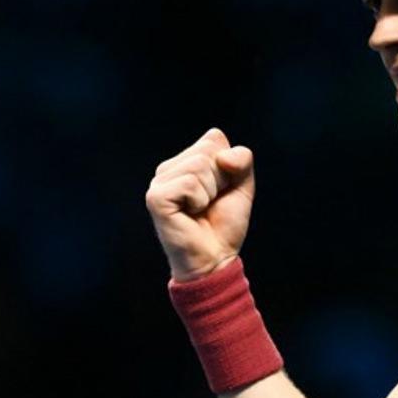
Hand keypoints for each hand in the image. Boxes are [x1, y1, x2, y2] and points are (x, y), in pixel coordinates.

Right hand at [145, 127, 255, 281]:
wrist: (215, 259)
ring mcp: (159, 183)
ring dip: (210, 192)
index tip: (220, 191)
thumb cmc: (223, 225)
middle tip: (210, 203)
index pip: (214, 138)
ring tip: (200, 210)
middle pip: (208, 150)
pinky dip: (199, 200)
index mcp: (184, 162)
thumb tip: (224, 157)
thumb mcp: (242, 186)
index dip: (228, 166)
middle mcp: (168, 168)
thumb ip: (242, 160)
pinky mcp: (156, 198)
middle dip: (220, 179)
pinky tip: (191, 214)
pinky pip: (190, 184)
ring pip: (199, 166)